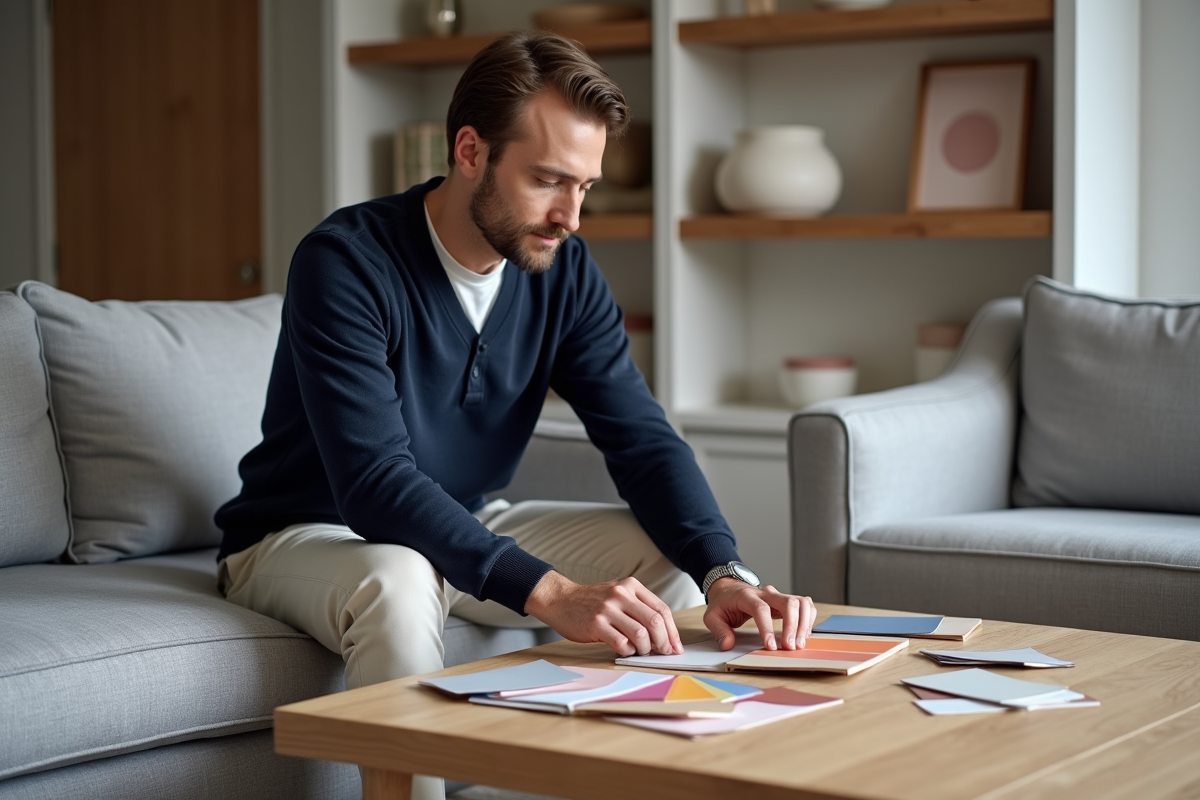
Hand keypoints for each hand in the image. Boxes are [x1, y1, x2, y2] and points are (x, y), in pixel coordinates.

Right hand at [524, 571, 683, 656]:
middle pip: (655, 622)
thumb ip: (639, 609)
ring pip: (641, 634)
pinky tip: (624, 649)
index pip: (661, 609)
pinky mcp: (596, 624)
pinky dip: (628, 651)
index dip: (672, 631)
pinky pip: (621, 643)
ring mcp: (608, 609)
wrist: (561, 600)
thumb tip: (664, 636)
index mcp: (631, 586)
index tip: (675, 646)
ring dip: (644, 649)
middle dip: (664, 642)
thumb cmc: (592, 602)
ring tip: (639, 651)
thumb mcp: (618, 595)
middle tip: (663, 653)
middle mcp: (621, 594)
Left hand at [703, 579, 815, 651]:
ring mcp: (778, 596)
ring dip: (804, 623)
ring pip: (800, 603)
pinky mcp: (786, 601)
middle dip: (793, 626)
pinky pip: (805, 606)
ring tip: (800, 644)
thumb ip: (719, 630)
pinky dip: (808, 619)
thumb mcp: (712, 615)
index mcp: (747, 596)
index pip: (761, 609)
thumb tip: (728, 645)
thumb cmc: (723, 602)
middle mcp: (766, 594)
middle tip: (790, 647)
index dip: (767, 628)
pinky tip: (803, 634)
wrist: (730, 588)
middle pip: (788, 603)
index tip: (771, 646)